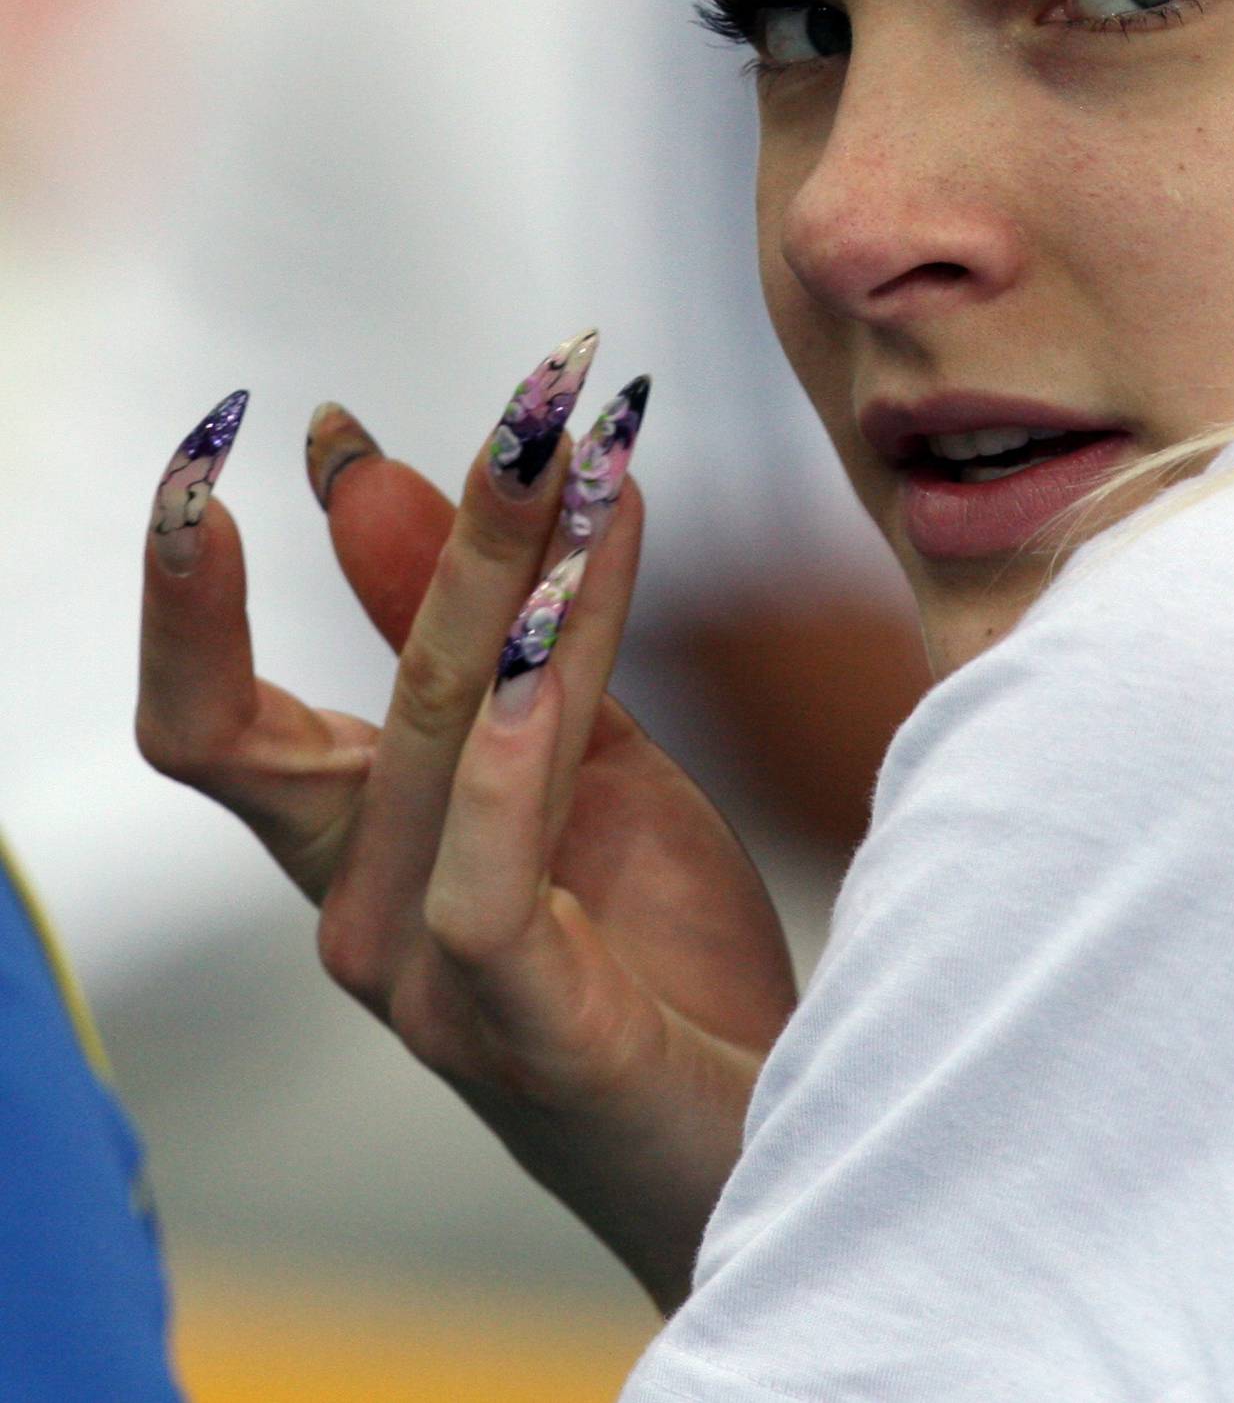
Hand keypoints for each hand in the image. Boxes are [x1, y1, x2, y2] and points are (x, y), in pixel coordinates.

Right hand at [135, 345, 798, 1308]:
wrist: (757, 1134)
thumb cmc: (649, 945)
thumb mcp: (566, 755)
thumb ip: (474, 628)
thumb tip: (359, 460)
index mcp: (355, 847)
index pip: (208, 719)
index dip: (187, 587)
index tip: (228, 426)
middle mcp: (358, 912)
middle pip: (371, 687)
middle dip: (451, 519)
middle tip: (540, 388)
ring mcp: (426, 981)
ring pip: (444, 739)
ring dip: (521, 580)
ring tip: (601, 453)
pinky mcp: (523, 1030)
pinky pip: (485, 876)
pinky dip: (508, 750)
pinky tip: (555, 644)